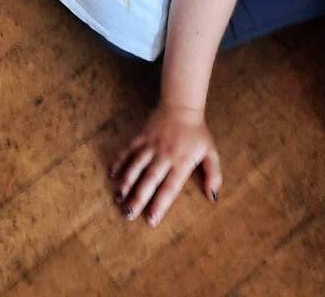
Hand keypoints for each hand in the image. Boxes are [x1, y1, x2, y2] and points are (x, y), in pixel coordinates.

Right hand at [109, 104, 221, 226]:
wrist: (181, 105)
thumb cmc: (197, 133)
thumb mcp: (211, 153)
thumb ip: (213, 175)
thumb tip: (212, 197)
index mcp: (181, 163)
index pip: (169, 187)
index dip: (160, 204)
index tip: (151, 219)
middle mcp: (164, 156)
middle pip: (149, 179)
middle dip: (138, 197)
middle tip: (128, 214)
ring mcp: (150, 145)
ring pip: (136, 166)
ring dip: (126, 182)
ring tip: (117, 197)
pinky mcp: (141, 136)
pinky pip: (128, 150)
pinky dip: (119, 161)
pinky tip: (111, 173)